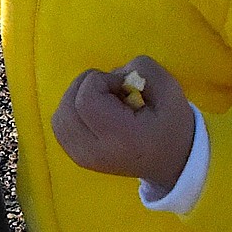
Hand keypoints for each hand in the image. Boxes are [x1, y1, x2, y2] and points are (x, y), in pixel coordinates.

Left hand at [52, 55, 195, 193]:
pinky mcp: (77, 157)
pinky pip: (60, 126)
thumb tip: (112, 74)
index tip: (122, 86)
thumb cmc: (172, 125)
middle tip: (112, 92)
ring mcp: (83, 158)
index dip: (100, 81)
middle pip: (67, 107)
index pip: (86, 100)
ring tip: (103, 102)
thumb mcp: (170, 90)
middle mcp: (96, 152)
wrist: (172, 162)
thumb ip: (143, 69)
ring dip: (77, 98)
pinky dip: (72, 112)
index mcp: (122, 138)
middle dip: (86, 87)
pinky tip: (94, 113)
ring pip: (59, 117)